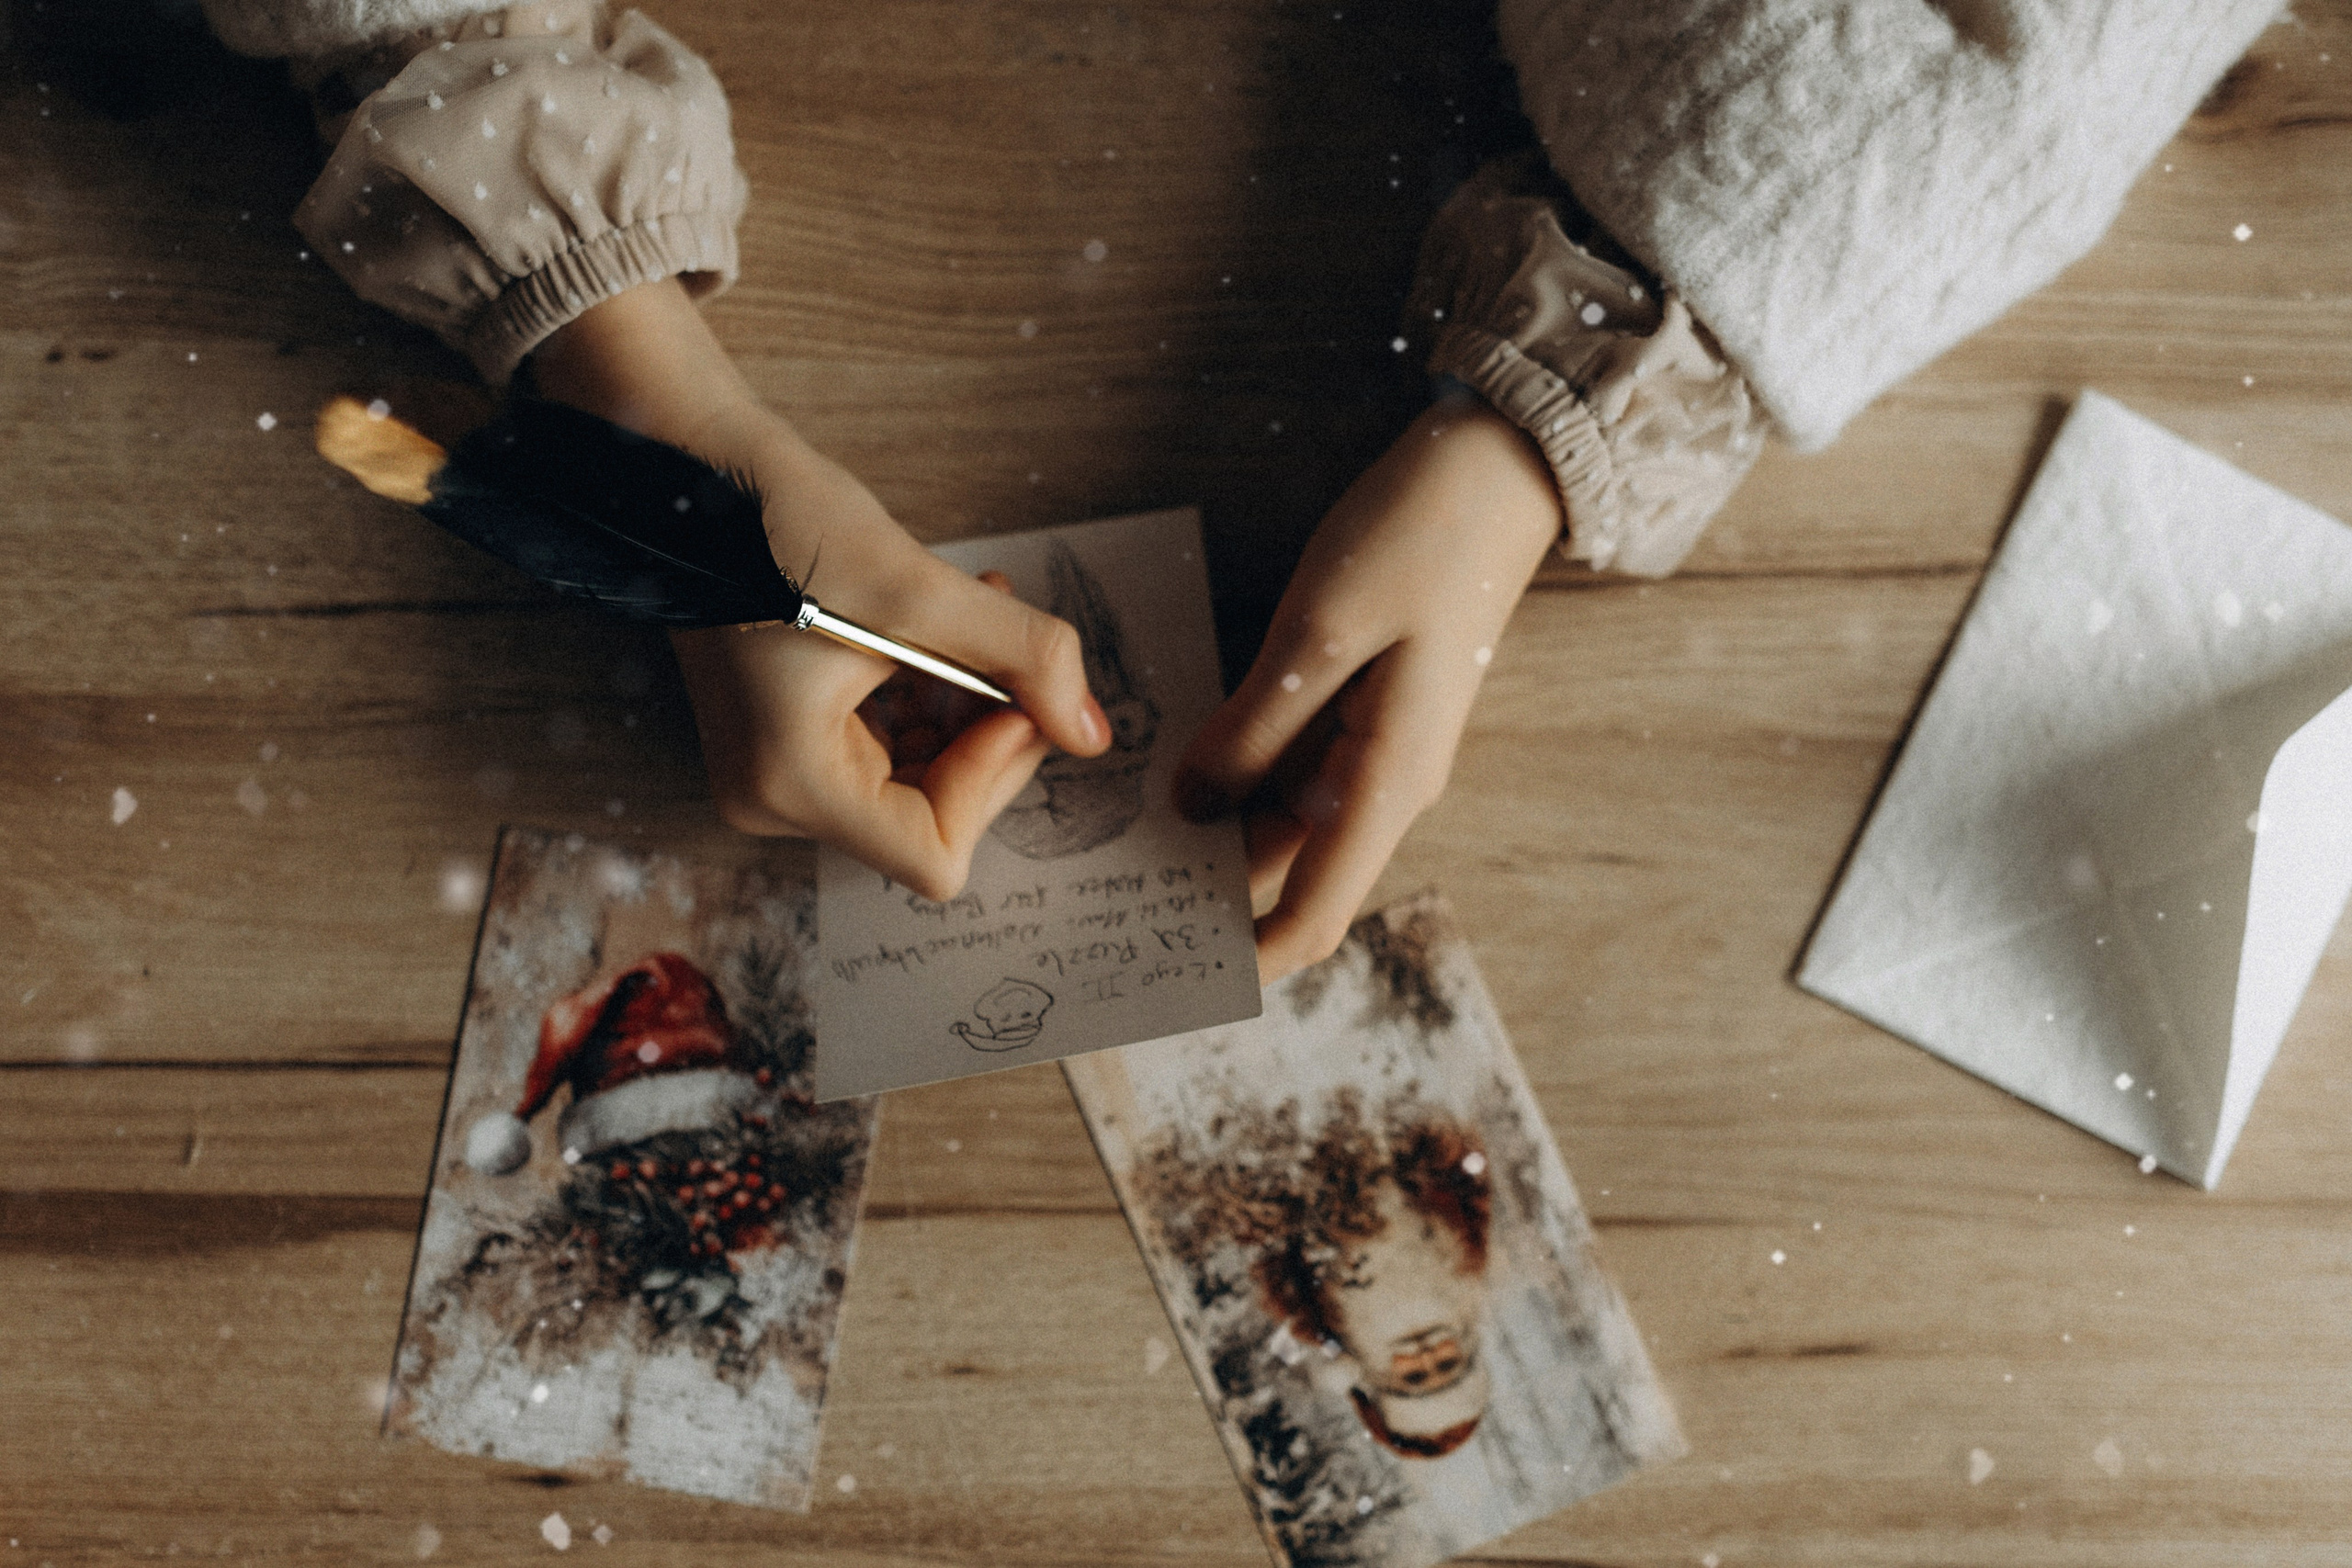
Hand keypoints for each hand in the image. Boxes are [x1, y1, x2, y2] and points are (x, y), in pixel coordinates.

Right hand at [670, 434, 1107, 897]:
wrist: (697, 477)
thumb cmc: (784, 527)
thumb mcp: (924, 592)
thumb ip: (1027, 659)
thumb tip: (1093, 731)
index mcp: (791, 783)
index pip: (937, 853)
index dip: (991, 779)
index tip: (1011, 699)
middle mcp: (773, 800)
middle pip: (930, 821)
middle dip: (987, 738)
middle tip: (1015, 654)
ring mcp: (772, 777)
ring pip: (915, 785)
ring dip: (964, 711)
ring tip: (976, 619)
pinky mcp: (782, 745)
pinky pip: (882, 753)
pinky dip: (926, 702)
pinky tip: (937, 635)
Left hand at [1173, 398, 1562, 981]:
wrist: (1495, 472)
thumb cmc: (1415, 544)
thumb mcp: (1318, 635)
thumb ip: (1253, 730)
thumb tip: (1193, 811)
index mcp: (1387, 785)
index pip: (1317, 915)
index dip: (1248, 958)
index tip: (1176, 979)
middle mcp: (1386, 785)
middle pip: (1290, 873)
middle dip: (1210, 891)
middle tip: (1111, 895)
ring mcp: (1377, 748)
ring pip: (1285, 820)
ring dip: (1218, 830)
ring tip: (1123, 831)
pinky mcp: (1364, 708)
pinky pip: (1292, 767)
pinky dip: (1237, 774)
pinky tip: (1179, 762)